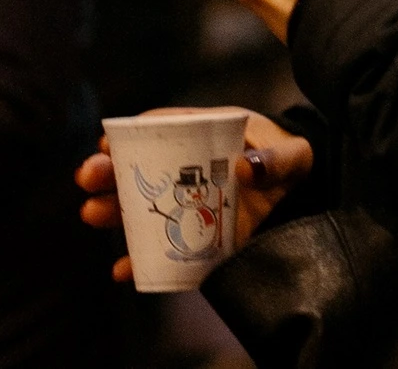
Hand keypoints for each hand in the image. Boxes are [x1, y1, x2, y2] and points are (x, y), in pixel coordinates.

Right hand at [76, 110, 312, 282]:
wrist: (310, 204)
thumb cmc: (297, 166)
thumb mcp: (296, 157)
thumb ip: (277, 161)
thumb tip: (244, 169)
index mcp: (210, 136)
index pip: (166, 128)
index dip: (134, 133)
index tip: (108, 142)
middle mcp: (192, 170)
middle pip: (143, 168)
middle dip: (110, 172)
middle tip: (87, 178)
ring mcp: (190, 206)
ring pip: (143, 207)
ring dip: (113, 211)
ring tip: (91, 213)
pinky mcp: (195, 240)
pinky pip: (161, 251)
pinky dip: (140, 261)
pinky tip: (121, 270)